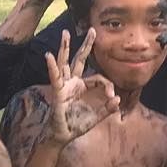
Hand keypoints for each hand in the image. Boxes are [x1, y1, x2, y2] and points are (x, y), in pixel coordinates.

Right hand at [42, 29, 119, 144]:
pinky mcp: (57, 91)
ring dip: (65, 47)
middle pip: (79, 59)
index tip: (112, 97)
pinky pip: (54, 77)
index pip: (97, 78)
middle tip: (92, 30)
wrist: (63, 136)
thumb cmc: (76, 125)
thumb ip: (107, 109)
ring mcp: (64, 85)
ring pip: (65, 62)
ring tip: (65, 33)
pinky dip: (51, 66)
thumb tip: (117, 99)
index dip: (107, 85)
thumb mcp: (96, 117)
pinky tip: (49, 56)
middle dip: (86, 45)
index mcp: (82, 87)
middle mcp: (72, 82)